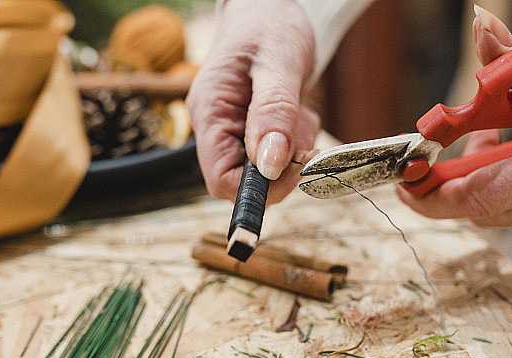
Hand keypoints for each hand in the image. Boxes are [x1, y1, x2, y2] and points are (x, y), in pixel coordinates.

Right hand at [186, 0, 319, 203]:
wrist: (271, 10)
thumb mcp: (277, 62)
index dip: (259, 186)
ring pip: (270, 172)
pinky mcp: (253, 133)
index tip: (292, 164)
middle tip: (301, 127)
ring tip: (299, 109)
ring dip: (295, 149)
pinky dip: (297, 141)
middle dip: (283, 165)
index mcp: (210, 114)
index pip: (222, 182)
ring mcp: (234, 133)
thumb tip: (269, 164)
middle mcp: (217, 129)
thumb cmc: (270, 26)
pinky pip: (280, 156)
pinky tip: (297, 110)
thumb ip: (274, 112)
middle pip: (247, 183)